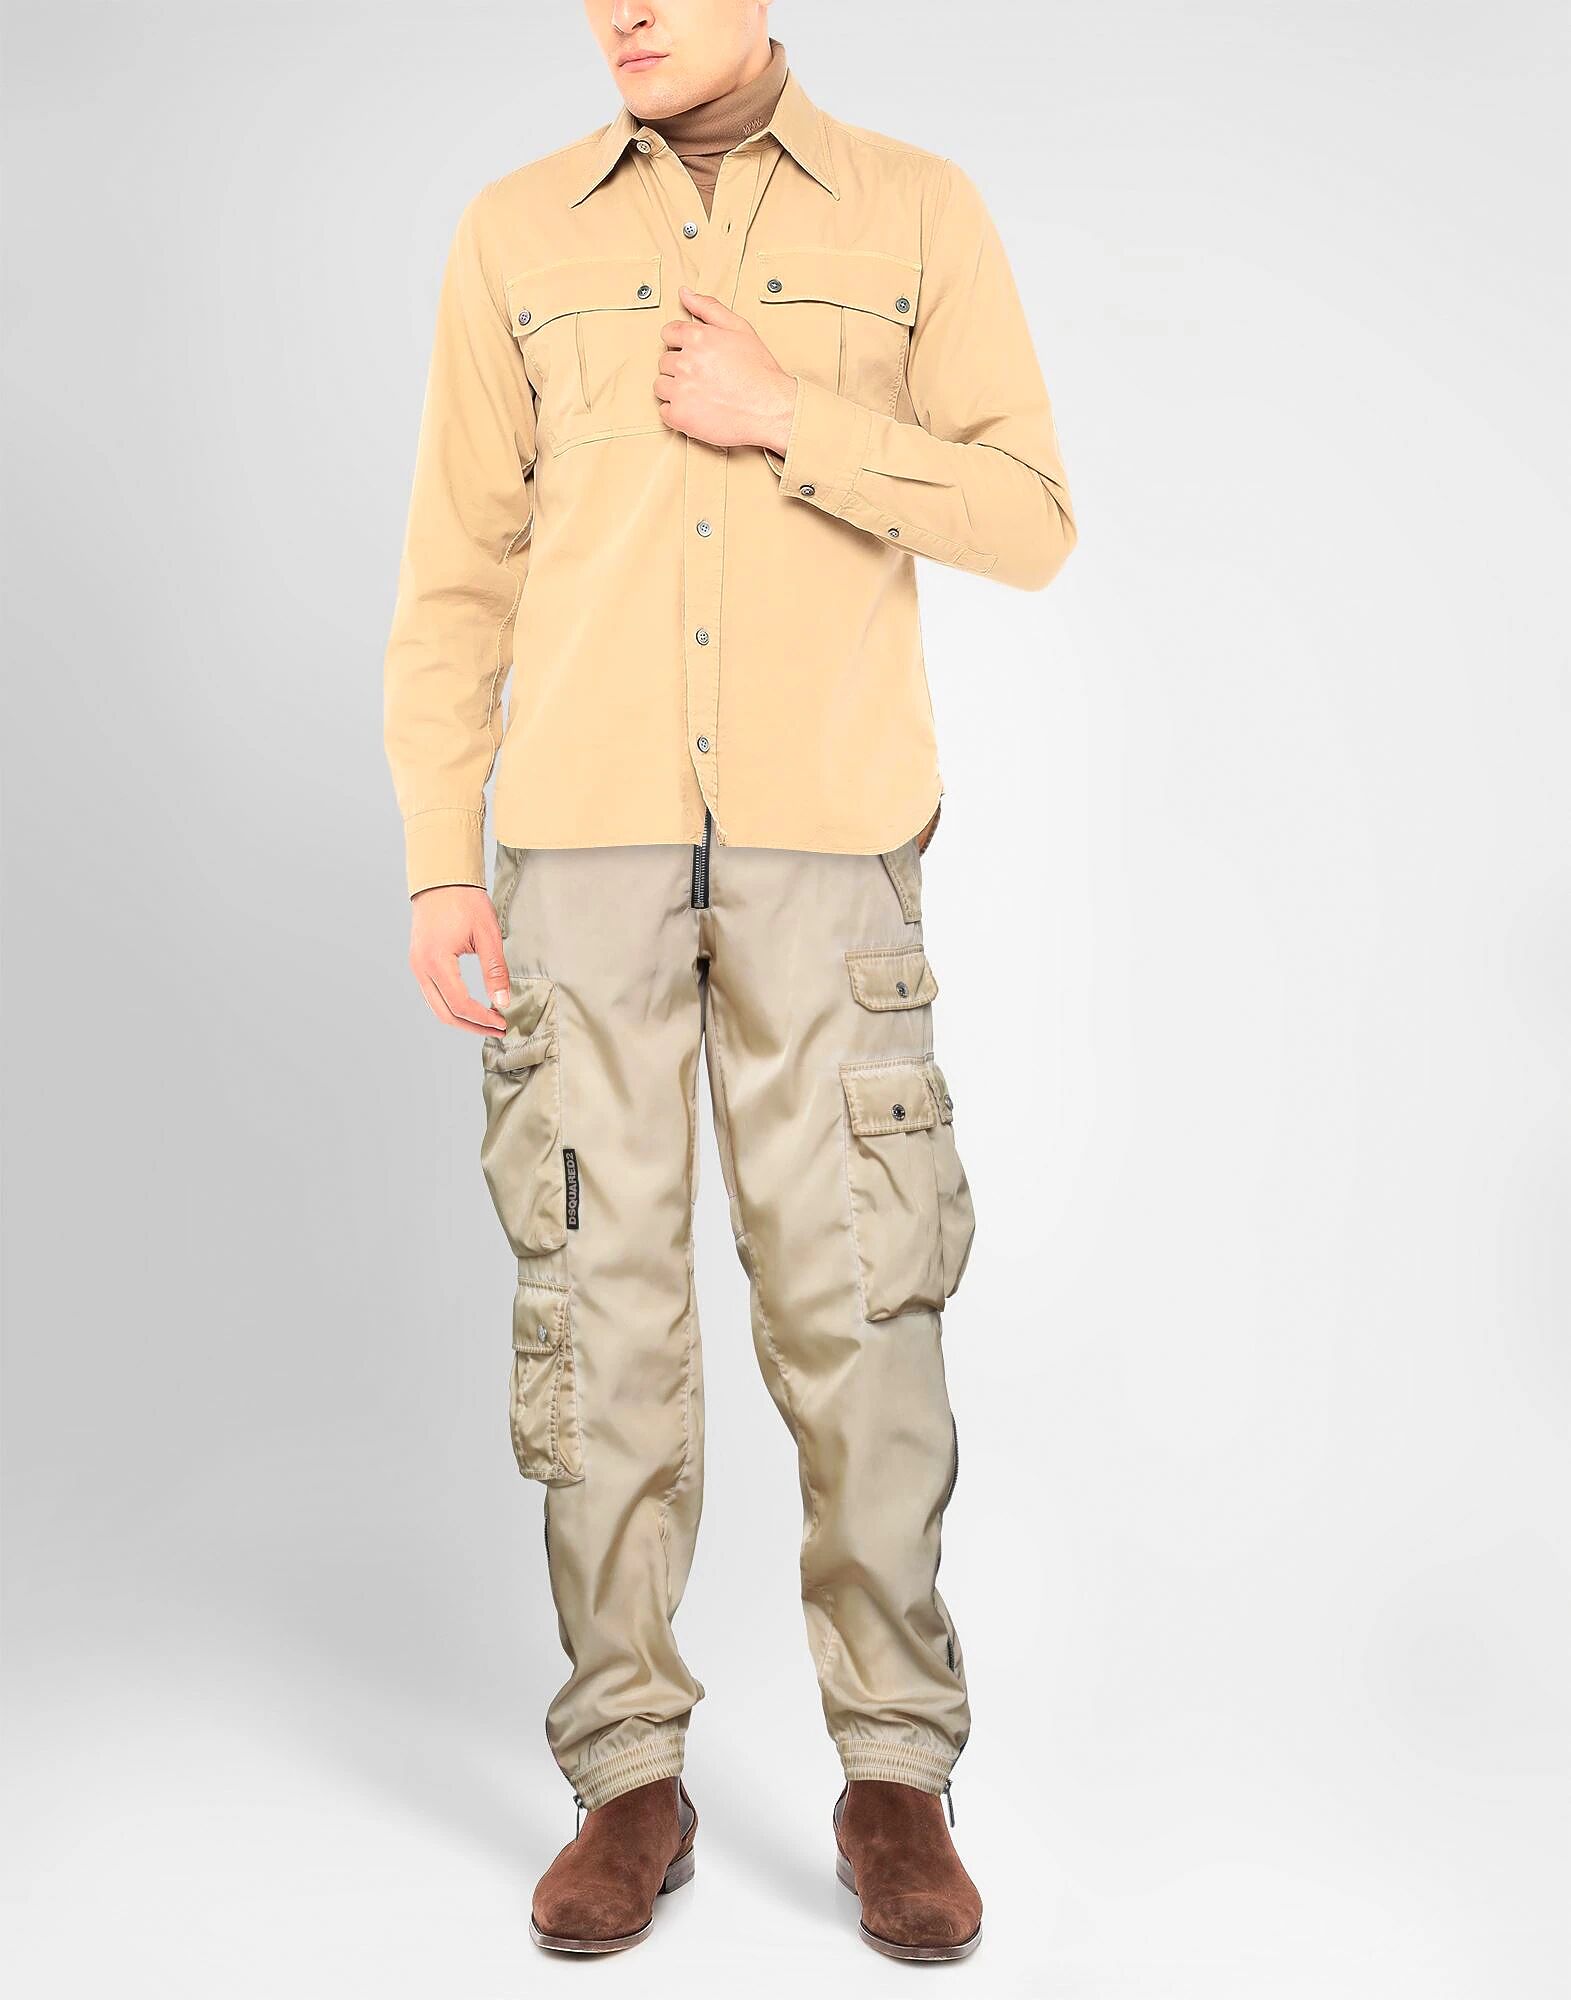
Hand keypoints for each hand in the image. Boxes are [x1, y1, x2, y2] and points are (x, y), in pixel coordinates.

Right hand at [408, 885, 508, 1036]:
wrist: (441, 879)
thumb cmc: (465, 901)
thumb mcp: (488, 934)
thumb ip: (495, 971)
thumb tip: (502, 1002)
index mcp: (436, 962)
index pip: (460, 1004)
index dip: (482, 1019)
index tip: (502, 1022)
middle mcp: (420, 968)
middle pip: (444, 1013)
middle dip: (472, 1026)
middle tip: (497, 1029)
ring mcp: (416, 966)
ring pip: (436, 1007)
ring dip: (461, 1018)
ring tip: (487, 1021)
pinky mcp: (418, 962)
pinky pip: (433, 994)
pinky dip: (451, 1005)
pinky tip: (471, 1006)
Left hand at [655, 285, 797, 452]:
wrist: (771, 408)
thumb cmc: (758, 369)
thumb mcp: (739, 328)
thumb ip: (709, 307)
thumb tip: (683, 292)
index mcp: (697, 337)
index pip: (668, 334)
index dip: (681, 344)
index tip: (696, 356)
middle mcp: (685, 362)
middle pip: (664, 361)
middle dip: (680, 368)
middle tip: (704, 378)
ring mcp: (680, 390)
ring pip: (661, 385)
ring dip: (675, 390)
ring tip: (700, 394)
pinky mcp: (680, 416)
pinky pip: (665, 411)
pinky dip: (677, 413)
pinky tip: (697, 411)